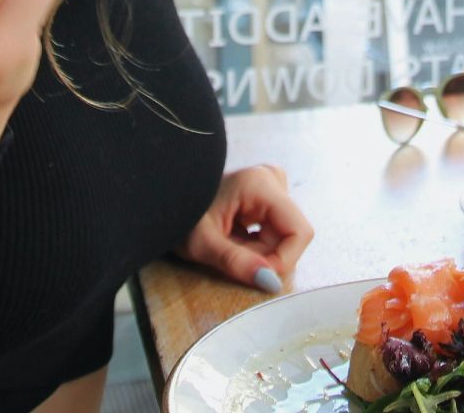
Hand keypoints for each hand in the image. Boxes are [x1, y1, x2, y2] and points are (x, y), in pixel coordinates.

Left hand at [178, 165, 314, 293]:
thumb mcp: (202, 244)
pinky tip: (233, 238)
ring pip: (283, 236)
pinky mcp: (267, 196)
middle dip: (264, 256)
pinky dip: (255, 244)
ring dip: (259, 252)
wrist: (163, 198)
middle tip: (230, 254)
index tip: (256, 274)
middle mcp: (272, 180)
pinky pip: (274, 231)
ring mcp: (271, 186)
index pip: (299, 232)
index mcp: (261, 184)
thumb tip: (271, 282)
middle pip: (290, 236)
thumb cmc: (178, 215)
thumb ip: (236, 263)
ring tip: (228, 245)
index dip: (283, 260)